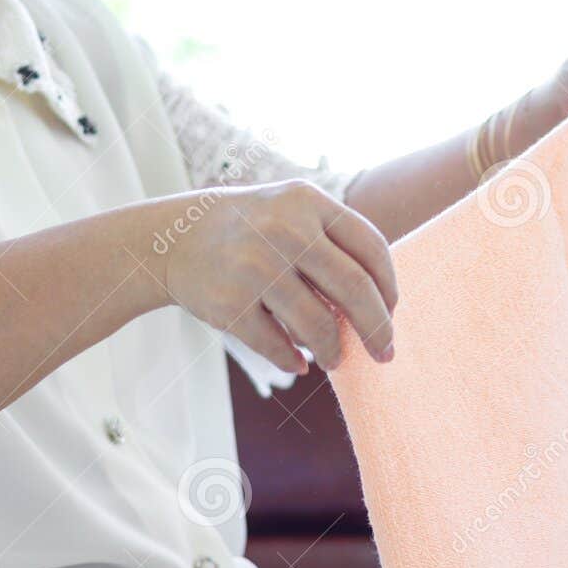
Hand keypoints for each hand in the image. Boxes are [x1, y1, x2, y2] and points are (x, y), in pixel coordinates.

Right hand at [160, 179, 396, 372]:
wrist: (175, 238)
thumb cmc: (252, 231)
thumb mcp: (293, 212)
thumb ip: (336, 245)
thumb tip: (381, 307)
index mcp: (308, 203)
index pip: (370, 248)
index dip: (389, 288)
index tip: (392, 313)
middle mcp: (285, 230)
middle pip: (354, 289)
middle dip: (377, 329)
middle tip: (384, 352)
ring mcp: (255, 266)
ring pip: (318, 326)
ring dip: (333, 351)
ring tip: (334, 359)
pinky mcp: (229, 304)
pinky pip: (278, 347)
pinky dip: (293, 362)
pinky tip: (299, 364)